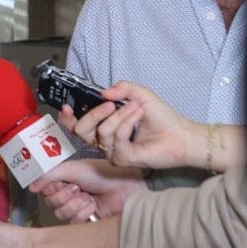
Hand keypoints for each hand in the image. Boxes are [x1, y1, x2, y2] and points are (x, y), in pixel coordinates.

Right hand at [33, 159, 145, 222]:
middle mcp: (69, 195)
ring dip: (74, 204)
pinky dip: (82, 213)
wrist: (125, 186)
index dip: (52, 188)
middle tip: (78, 188)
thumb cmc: (103, 173)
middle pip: (51, 204)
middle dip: (64, 195)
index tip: (62, 182)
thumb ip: (49, 176)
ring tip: (87, 197)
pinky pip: (72, 223)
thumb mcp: (73, 169)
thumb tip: (31, 187)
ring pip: (60, 214)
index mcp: (65, 181)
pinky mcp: (86, 222)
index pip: (46, 190)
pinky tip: (92, 206)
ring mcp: (77, 209)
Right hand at [61, 82, 200, 170]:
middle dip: (93, 114)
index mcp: (105, 125)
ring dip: (120, 116)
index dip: (68, 118)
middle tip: (111, 104)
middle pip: (81, 131)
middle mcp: (106, 140)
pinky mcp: (122, 159)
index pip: (78, 125)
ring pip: (101, 132)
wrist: (180, 133)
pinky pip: (115, 139)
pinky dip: (127, 124)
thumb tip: (103, 93)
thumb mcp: (140, 94)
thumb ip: (122, 88)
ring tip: (137, 108)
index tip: (66, 107)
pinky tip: (139, 117)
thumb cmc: (162, 117)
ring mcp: (112, 151)